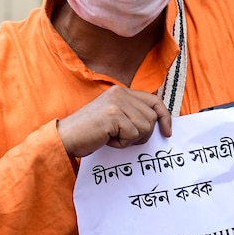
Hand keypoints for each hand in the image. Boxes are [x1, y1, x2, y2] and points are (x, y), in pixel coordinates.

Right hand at [56, 85, 171, 157]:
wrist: (66, 137)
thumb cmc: (90, 132)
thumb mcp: (113, 116)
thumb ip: (132, 113)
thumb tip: (160, 123)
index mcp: (120, 91)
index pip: (154, 100)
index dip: (165, 117)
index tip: (167, 132)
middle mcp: (119, 93)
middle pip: (152, 117)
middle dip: (143, 134)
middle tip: (123, 138)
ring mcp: (116, 103)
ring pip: (145, 127)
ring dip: (131, 139)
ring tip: (112, 137)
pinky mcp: (113, 115)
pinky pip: (133, 135)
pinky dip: (122, 143)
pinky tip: (107, 139)